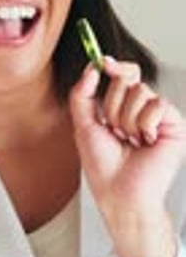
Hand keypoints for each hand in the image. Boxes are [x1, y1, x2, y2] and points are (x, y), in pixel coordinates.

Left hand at [70, 58, 185, 217]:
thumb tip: (92, 68)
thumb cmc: (103, 169)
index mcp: (122, 110)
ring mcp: (159, 117)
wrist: (120, 194)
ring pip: (140, 91)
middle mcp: (141, 111)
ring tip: (130, 141)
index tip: (104, 62)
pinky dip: (145, 124)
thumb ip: (82, 95)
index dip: (115, 67)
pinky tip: (146, 142)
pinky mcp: (174, 124)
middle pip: (127, 80)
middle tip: (115, 131)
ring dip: (126, 120)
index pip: (123, 76)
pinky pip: (157, 104)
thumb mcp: (83, 127)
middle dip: (113, 107)